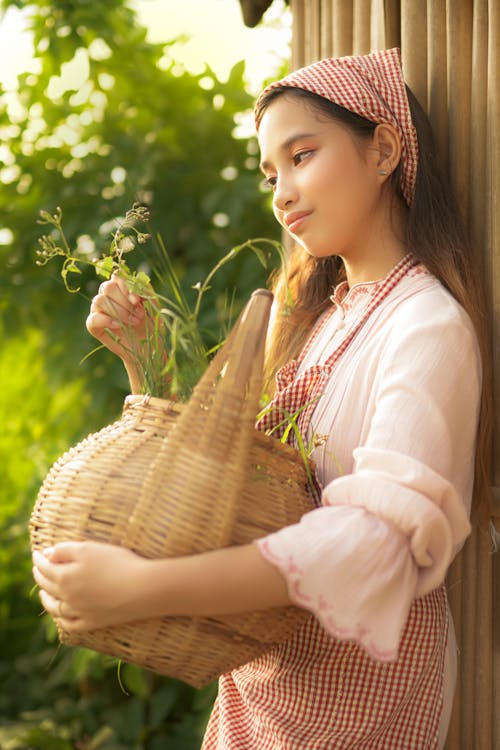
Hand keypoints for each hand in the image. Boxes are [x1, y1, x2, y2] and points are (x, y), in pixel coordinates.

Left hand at [32, 541, 153, 632]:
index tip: (36, 553)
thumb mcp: (89, 549)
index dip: (39, 559)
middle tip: (38, 568)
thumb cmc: (116, 563)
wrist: (141, 588)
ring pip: (55, 608)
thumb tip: (46, 554)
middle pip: (48, 586)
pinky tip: (61, 616)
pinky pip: (70, 625)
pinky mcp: (92, 622)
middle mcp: (67, 597)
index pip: (45, 567)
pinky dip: (62, 620)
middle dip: (40, 576)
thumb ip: (64, 550)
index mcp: (64, 577)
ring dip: (46, 599)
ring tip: (43, 592)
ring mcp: (79, 612)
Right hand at [86, 273, 147, 362]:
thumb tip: (134, 295)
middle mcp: (107, 295)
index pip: (117, 276)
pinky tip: (118, 326)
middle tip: (139, 316)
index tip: (137, 301)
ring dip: (118, 312)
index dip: (126, 287)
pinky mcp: (94, 325)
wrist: (147, 346)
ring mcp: (98, 309)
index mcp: (121, 286)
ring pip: (99, 301)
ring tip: (133, 323)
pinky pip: (93, 319)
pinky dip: (106, 321)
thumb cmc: (150, 323)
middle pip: (107, 287)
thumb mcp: (154, 306)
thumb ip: (145, 293)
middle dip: (125, 303)